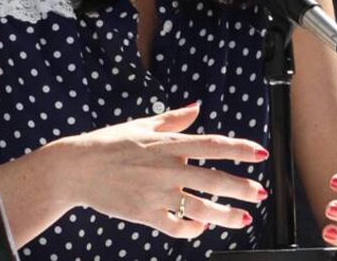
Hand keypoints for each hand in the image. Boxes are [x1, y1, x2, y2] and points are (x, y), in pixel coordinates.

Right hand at [63, 102, 268, 238]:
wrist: (75, 168)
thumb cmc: (108, 143)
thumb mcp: (142, 124)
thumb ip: (174, 119)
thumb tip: (197, 107)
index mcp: (169, 144)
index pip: (214, 146)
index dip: (240, 149)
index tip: (261, 154)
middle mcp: (167, 168)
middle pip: (215, 180)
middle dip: (242, 188)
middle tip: (260, 193)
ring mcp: (157, 193)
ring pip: (201, 208)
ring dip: (226, 215)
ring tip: (243, 219)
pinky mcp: (144, 214)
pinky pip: (177, 226)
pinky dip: (194, 229)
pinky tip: (203, 227)